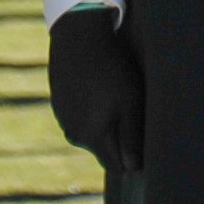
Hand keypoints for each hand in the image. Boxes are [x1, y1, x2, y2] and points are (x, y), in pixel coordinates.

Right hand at [46, 7, 143, 169]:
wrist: (79, 34)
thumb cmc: (112, 68)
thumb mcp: (130, 102)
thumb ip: (131, 138)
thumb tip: (133, 169)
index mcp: (91, 137)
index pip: (116, 166)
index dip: (133, 158)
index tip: (145, 139)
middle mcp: (73, 133)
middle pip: (104, 149)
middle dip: (119, 138)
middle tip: (132, 108)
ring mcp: (63, 117)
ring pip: (91, 131)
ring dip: (105, 121)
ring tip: (114, 92)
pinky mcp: (58, 102)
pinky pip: (80, 115)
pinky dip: (91, 106)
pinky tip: (99, 84)